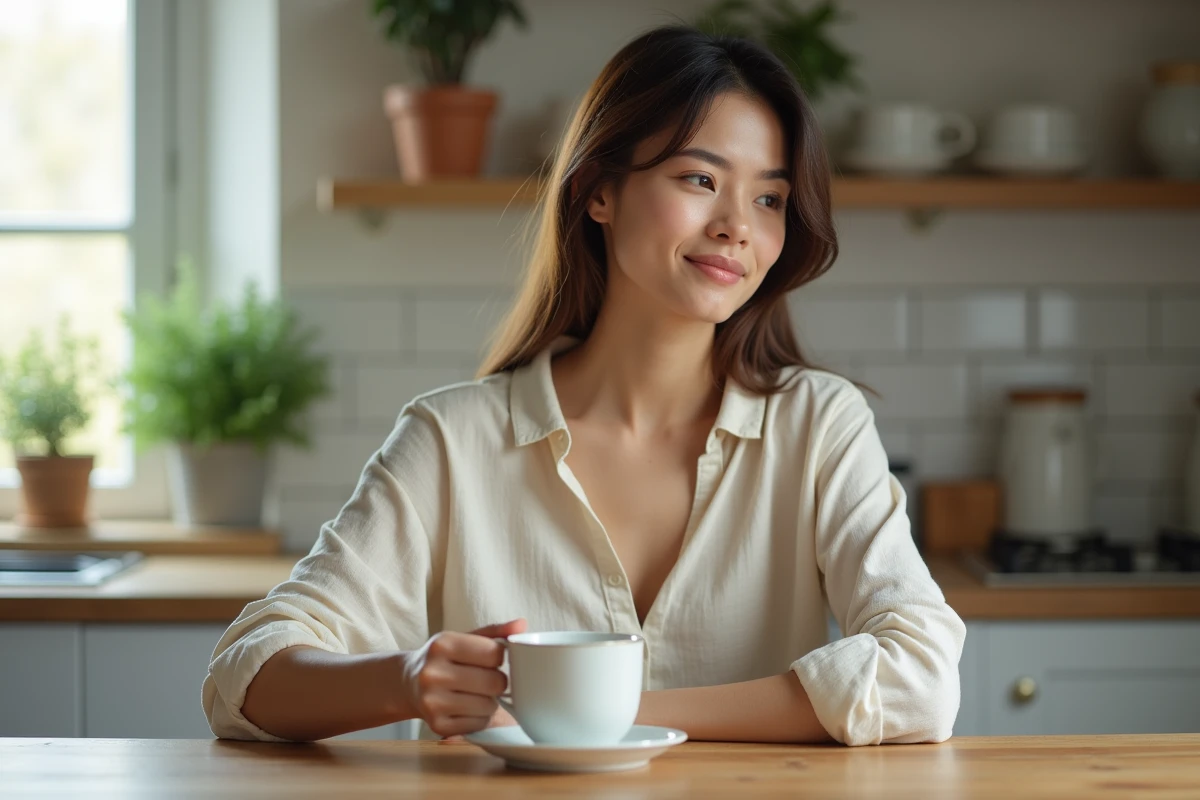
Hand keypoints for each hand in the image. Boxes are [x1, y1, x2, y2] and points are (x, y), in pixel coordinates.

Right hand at [400, 618, 525, 737]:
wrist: (408, 682)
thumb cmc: (444, 658)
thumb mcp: (464, 637)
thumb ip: (494, 632)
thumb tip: (522, 625)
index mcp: (442, 644)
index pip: (494, 653)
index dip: (499, 657)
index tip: (491, 658)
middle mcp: (433, 673)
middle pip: (494, 682)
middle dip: (498, 681)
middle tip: (487, 679)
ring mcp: (432, 702)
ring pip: (489, 706)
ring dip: (490, 701)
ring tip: (476, 693)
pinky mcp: (437, 725)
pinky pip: (479, 724)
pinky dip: (480, 717)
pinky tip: (467, 707)